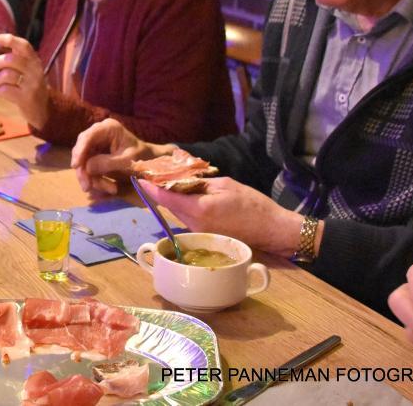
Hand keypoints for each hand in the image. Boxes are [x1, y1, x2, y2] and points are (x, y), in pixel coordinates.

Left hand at [0, 34, 51, 128]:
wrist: (44, 111)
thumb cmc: (30, 87)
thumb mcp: (28, 70)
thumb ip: (17, 56)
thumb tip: (0, 40)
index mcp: (35, 61)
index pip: (24, 46)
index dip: (10, 40)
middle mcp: (36, 71)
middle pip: (11, 59)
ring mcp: (32, 85)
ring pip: (6, 75)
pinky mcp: (26, 99)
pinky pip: (5, 90)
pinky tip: (1, 92)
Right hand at [71, 119, 168, 198]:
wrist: (150, 161)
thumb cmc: (142, 156)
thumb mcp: (127, 160)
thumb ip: (107, 163)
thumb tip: (86, 167)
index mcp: (108, 128)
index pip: (87, 137)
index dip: (79, 151)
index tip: (76, 166)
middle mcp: (98, 134)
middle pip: (82, 151)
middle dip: (84, 171)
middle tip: (87, 187)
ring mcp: (96, 145)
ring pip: (84, 163)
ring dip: (92, 179)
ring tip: (109, 189)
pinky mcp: (96, 156)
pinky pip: (89, 169)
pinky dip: (97, 180)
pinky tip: (109, 188)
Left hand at [137, 177, 305, 255]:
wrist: (272, 231)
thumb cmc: (253, 205)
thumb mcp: (226, 185)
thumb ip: (200, 183)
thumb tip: (181, 179)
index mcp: (200, 209)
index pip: (167, 197)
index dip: (152, 187)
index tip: (141, 178)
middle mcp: (194, 224)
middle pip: (170, 205)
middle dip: (161, 191)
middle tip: (156, 176)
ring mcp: (198, 233)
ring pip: (177, 213)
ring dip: (173, 199)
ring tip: (172, 183)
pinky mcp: (204, 237)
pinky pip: (187, 219)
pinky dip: (184, 208)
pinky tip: (188, 197)